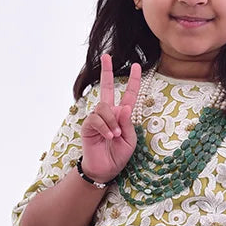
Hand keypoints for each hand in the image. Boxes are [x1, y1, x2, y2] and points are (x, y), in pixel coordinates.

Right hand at [80, 53, 141, 183]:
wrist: (105, 169)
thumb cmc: (118, 155)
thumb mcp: (130, 140)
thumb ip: (128, 123)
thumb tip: (124, 107)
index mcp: (121, 115)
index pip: (128, 95)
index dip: (133, 81)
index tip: (137, 66)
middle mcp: (108, 113)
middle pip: (106, 88)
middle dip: (106, 71)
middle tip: (106, 56)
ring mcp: (97, 118)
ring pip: (103, 107)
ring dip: (111, 121)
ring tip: (115, 135)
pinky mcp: (88, 126)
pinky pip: (96, 119)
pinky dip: (104, 127)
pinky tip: (109, 136)